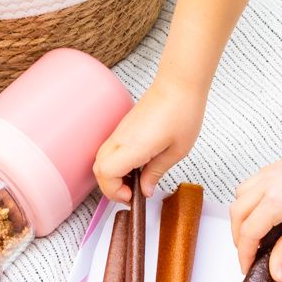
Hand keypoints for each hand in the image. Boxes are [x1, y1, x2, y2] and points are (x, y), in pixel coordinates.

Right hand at [93, 78, 205, 201]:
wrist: (179, 84)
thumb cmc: (182, 112)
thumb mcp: (177, 151)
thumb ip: (156, 172)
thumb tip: (145, 190)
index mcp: (134, 146)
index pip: (106, 174)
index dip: (114, 190)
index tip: (131, 196)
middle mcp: (121, 139)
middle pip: (98, 169)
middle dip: (110, 187)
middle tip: (131, 193)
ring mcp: (120, 131)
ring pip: (101, 159)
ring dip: (112, 175)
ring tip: (134, 181)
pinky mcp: (124, 127)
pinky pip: (110, 150)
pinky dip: (116, 163)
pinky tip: (136, 166)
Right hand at [229, 149, 281, 281]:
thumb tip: (275, 272)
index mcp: (276, 200)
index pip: (248, 232)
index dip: (245, 253)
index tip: (247, 267)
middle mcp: (268, 182)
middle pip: (237, 213)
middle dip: (238, 236)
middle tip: (250, 254)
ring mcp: (272, 170)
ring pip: (240, 194)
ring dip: (242, 215)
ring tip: (256, 232)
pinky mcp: (278, 165)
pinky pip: (254, 182)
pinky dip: (251, 199)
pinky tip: (266, 211)